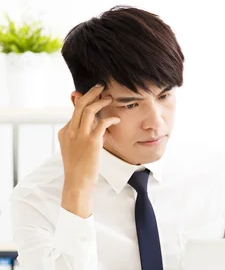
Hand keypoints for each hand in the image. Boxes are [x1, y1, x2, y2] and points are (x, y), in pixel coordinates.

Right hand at [58, 84, 119, 216]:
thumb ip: (80, 136)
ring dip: (100, 102)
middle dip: (91, 93)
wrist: (77, 182)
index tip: (96, 96)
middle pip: (79, 105)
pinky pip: (101, 124)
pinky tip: (116, 119)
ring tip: (109, 99)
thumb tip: (93, 127)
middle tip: (101, 87)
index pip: (75, 111)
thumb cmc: (78, 168)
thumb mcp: (74, 149)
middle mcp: (70, 131)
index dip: (86, 102)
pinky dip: (110, 119)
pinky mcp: (92, 142)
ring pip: (88, 110)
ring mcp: (80, 136)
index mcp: (64, 132)